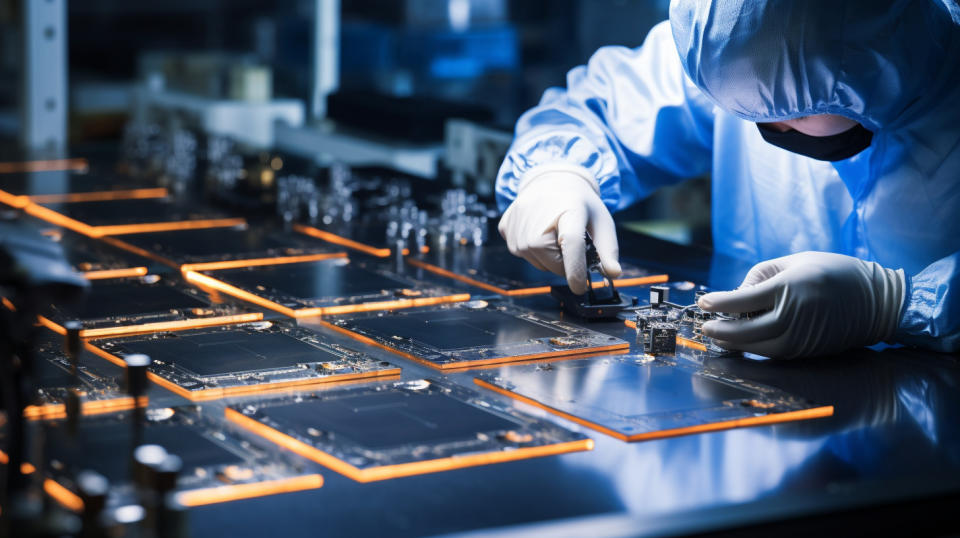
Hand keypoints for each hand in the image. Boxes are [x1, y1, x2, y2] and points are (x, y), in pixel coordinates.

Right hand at [498, 165, 620, 294]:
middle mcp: (538, 215)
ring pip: (537, 263)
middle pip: (553, 261)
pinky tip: (538, 232)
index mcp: (569, 209)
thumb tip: (613, 273)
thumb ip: (608, 250)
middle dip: (566, 265)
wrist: (552, 181)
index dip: (575, 270)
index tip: (580, 287)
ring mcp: (518, 222)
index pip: (571, 244)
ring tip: (554, 236)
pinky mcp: (505, 227)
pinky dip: (533, 252)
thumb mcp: (601, 222)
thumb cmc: (578, 204)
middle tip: (571, 246)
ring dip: (549, 259)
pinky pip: (522, 255)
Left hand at [697, 251, 904, 357]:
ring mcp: (801, 338)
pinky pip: (772, 353)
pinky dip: (754, 347)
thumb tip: (734, 295)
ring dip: (733, 343)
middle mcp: (793, 317)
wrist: (877, 301)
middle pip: (744, 332)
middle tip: (704, 326)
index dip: (717, 303)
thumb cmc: (834, 272)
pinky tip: (742, 341)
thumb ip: (761, 276)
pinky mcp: (806, 352)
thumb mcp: (796, 261)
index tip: (704, 301)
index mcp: (789, 288)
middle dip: (719, 330)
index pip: (741, 301)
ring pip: (756, 347)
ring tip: (718, 335)